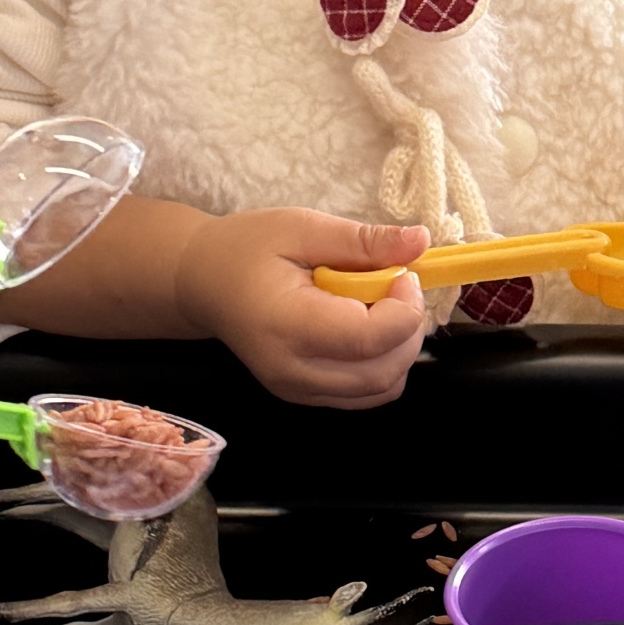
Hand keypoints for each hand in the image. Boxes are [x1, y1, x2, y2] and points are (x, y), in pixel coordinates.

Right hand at [178, 211, 427, 407]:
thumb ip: (362, 240)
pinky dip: (383, 363)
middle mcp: (292, 371)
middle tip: (399, 286)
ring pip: (380, 389)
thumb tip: (421, 242)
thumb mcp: (303, 228)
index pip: (367, 338)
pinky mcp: (304, 396)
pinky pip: (365, 393)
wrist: (203, 282)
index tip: (402, 273)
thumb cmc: (247, 248)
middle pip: (382, 373)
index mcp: (287, 325)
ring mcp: (297, 391)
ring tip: (381, 305)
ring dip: (400, 349)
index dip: (403, 308)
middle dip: (409, 330)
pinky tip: (367, 326)